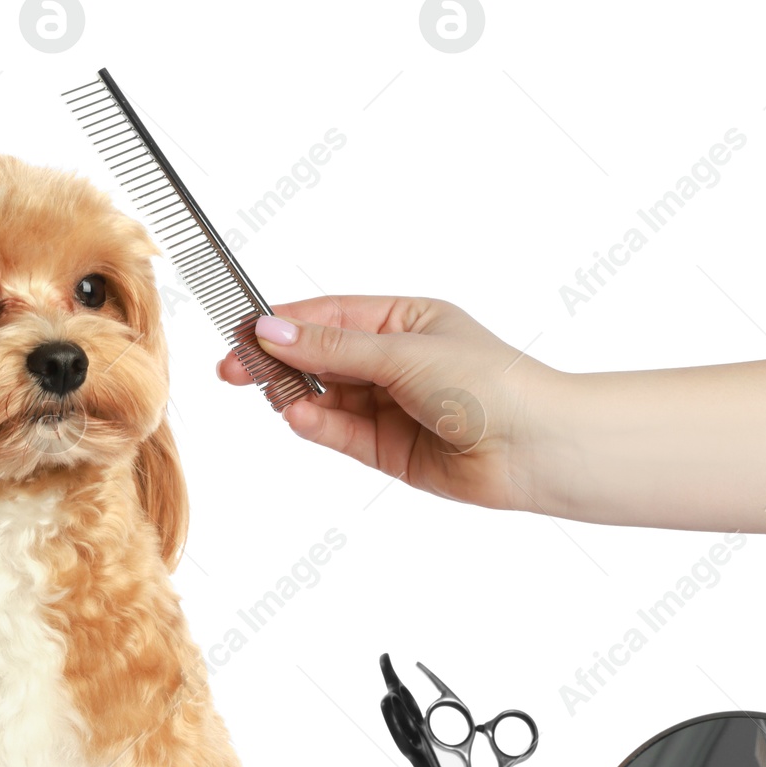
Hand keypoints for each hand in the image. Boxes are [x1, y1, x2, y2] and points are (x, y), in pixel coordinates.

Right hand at [215, 296, 561, 510]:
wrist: (533, 448)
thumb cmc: (487, 384)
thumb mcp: (402, 352)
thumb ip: (332, 347)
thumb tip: (272, 330)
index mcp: (405, 321)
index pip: (329, 315)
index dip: (284, 322)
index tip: (242, 329)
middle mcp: (395, 362)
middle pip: (321, 358)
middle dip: (278, 362)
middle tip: (232, 369)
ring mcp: (391, 407)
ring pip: (326, 399)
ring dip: (296, 397)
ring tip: (266, 394)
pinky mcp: (389, 450)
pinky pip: (341, 434)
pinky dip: (317, 426)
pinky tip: (298, 419)